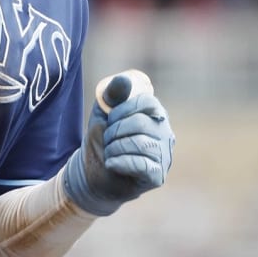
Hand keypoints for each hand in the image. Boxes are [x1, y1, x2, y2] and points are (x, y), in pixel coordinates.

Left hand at [64, 70, 174, 215]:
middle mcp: (165, 134)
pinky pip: (141, 164)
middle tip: (107, 140)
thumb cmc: (102, 140)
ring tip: (109, 153)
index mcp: (155, 115)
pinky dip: (120, 162)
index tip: (109, 119)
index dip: (123, 109)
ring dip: (115, 148)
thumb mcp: (103, 113)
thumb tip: (124, 79)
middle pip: (140, 123)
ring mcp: (164, 156)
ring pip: (140, 144)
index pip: (148, 103)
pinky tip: (111, 164)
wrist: (92, 173)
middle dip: (115, 132)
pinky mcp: (158, 176)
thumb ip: (112, 94)